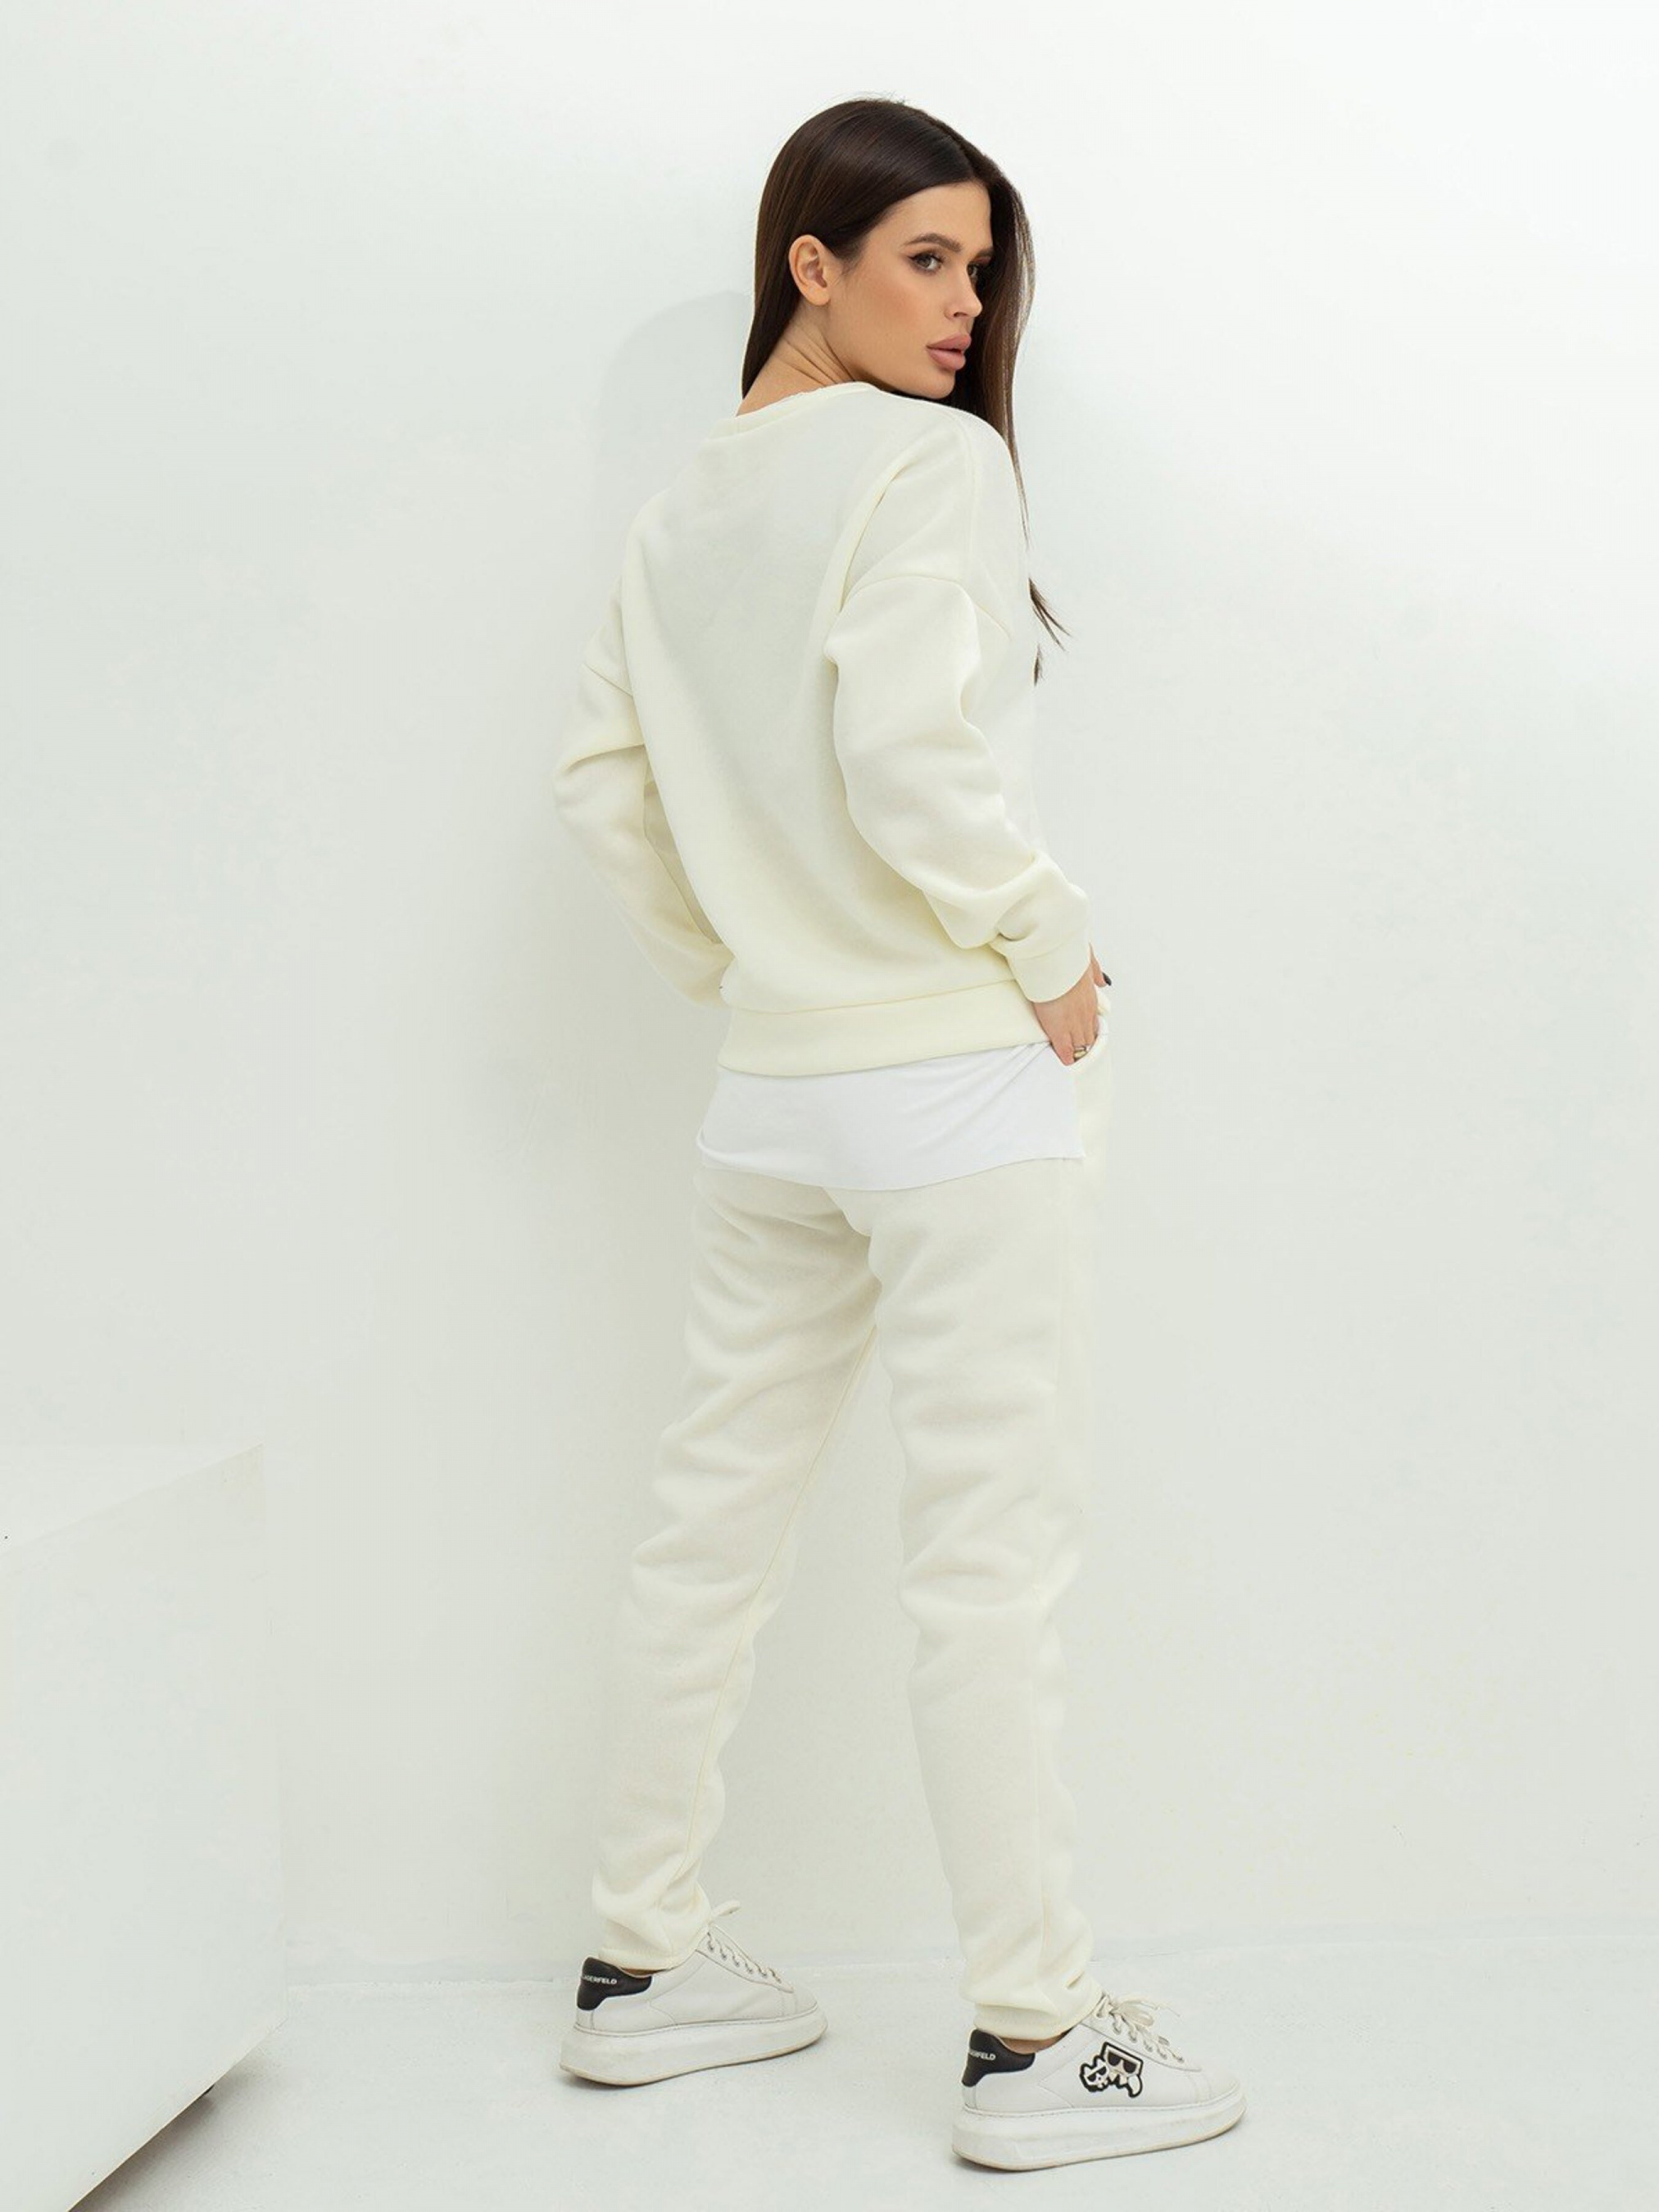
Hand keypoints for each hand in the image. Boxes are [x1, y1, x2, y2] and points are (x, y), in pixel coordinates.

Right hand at [1032, 946, 1110, 1065]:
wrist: (1055, 965)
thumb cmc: (1067, 960)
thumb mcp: (1088, 961)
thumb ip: (1095, 972)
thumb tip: (1103, 981)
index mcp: (1090, 999)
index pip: (1092, 1020)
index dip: (1089, 1029)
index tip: (1085, 1034)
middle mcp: (1085, 1014)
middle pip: (1088, 1035)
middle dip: (1084, 1043)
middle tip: (1080, 1050)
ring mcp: (1073, 1024)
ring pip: (1080, 1045)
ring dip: (1077, 1051)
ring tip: (1073, 1058)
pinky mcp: (1060, 1032)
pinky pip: (1065, 1051)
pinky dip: (1066, 1057)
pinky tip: (1065, 1061)